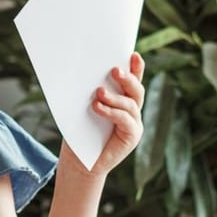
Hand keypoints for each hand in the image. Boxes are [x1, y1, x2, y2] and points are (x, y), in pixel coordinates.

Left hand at [66, 52, 145, 179]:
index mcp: (122, 100)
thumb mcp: (83, 108)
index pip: (133, 80)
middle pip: (136, 90)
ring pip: (131, 104)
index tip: (132, 54)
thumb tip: (83, 72)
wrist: (79, 162)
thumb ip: (91, 94)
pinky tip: (98, 107)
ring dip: (115, 97)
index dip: (136, 68)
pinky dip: (111, 112)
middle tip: (114, 70)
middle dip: (128, 78)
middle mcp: (132, 111)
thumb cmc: (79, 133)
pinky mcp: (132, 136)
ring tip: (98, 92)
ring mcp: (134, 124)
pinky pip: (126, 120)